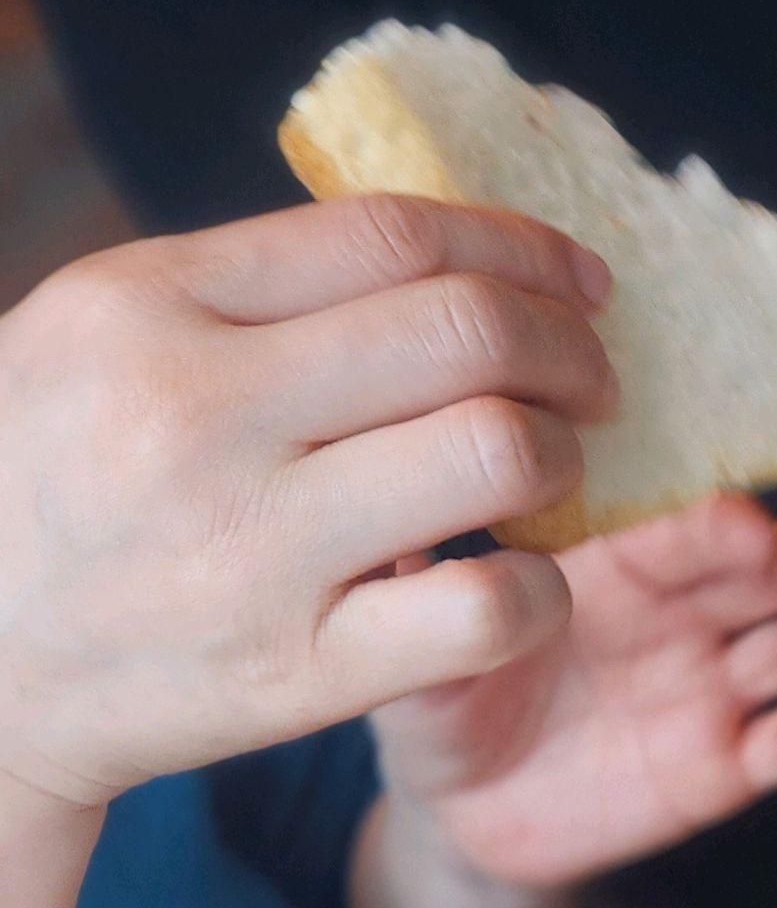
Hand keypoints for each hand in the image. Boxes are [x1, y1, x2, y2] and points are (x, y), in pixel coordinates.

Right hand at [0, 197, 611, 829]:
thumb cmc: (49, 482)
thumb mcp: (96, 339)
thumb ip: (246, 291)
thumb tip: (439, 256)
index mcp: (148, 304)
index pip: (390, 237)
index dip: (521, 247)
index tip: (578, 279)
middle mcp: (200, 410)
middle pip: (468, 331)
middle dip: (570, 349)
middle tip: (591, 382)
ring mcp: (253, 545)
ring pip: (500, 454)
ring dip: (563, 459)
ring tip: (550, 476)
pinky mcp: (297, 670)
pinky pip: (488, 609)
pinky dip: (544, 591)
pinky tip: (524, 584)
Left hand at [367, 495, 776, 888]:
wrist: (463, 813)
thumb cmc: (441, 703)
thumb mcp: (417, 652)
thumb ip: (418, 600)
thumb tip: (390, 539)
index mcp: (614, 566)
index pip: (679, 533)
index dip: (719, 525)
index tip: (748, 521)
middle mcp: (681, 616)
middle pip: (763, 576)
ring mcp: (714, 689)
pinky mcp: (730, 769)